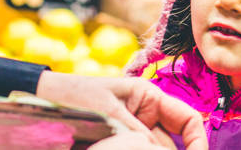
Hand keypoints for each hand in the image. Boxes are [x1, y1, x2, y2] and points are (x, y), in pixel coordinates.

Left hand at [36, 72, 206, 149]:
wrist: (42, 101)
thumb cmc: (73, 95)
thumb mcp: (109, 111)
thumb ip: (137, 132)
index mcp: (149, 96)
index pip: (188, 120)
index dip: (198, 141)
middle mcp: (146, 114)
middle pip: (173, 143)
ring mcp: (134, 131)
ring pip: (156, 149)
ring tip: (132, 149)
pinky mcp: (120, 142)